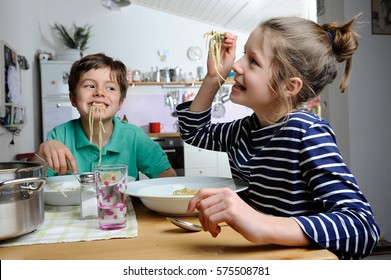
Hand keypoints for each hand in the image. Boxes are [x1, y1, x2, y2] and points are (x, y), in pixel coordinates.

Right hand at [35, 140, 76, 174]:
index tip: (75, 172)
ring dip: (57, 170)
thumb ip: (67, 160)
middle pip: (63, 164)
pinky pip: (50, 164)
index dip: (74, 166)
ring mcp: (53, 152)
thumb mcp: (64, 151)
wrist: (49, 142)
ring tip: (58, 169)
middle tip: (63, 172)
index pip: (72, 159)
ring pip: (56, 165)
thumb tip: (70, 169)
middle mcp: (60, 151)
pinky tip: (53, 166)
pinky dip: (52, 168)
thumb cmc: (58, 147)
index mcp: (66, 150)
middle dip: (63, 171)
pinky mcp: (47, 154)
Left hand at [187, 187, 310, 245]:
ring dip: (207, 225)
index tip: (189, 210)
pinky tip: (218, 231)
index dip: (192, 201)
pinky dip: (212, 228)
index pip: (202, 192)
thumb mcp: (228, 209)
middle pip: (202, 204)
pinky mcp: (232, 212)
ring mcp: (229, 202)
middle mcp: (227, 194)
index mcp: (225, 191)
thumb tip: (197, 207)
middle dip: (201, 218)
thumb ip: (215, 206)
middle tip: (207, 227)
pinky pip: (212, 219)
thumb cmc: (245, 220)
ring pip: (206, 213)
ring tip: (214, 230)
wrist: (262, 227)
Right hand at [205, 32, 236, 82]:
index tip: (233, 38)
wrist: (219, 74)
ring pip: (219, 39)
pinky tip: (226, 45)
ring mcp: (216, 48)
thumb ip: (233, 46)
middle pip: (223, 37)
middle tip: (230, 38)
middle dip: (227, 35)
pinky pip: (215, 43)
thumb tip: (235, 36)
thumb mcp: (232, 55)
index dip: (230, 36)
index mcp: (227, 48)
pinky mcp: (211, 50)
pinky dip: (221, 43)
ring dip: (225, 39)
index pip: (228, 38)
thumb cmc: (226, 67)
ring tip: (229, 42)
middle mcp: (221, 47)